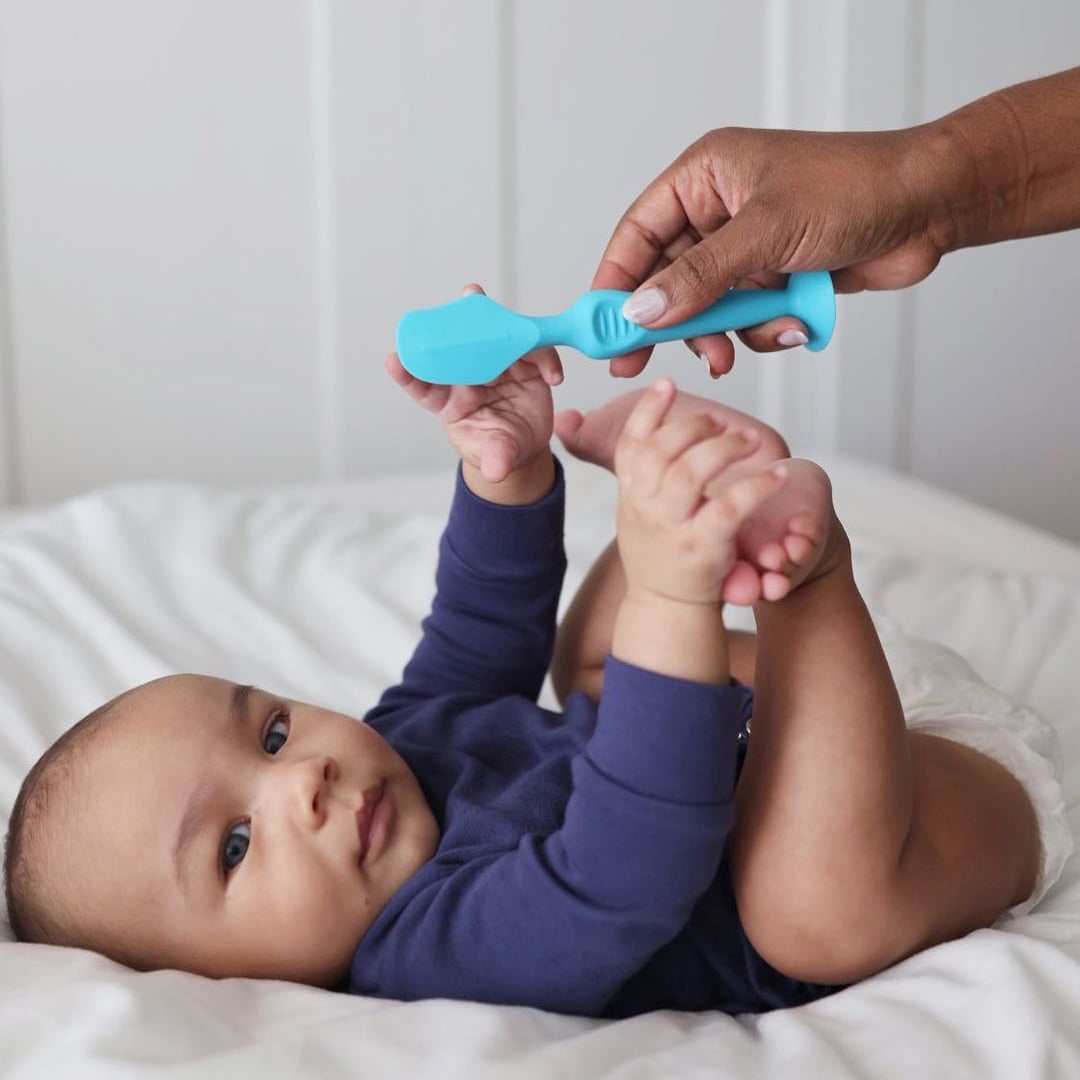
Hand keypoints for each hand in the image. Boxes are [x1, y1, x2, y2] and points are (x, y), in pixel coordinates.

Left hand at [387, 286, 562, 500]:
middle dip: (449, 323)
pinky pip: (535, 351)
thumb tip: (497, 470)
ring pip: (493, 336)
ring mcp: (497, 367)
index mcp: (449, 402)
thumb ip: (496, 460)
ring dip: (491, 318)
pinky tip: (553, 376)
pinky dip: (545, 356)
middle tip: (451, 302)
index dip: (408, 373)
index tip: (393, 362)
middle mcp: (470, 377)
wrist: (524, 450)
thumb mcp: (495, 459)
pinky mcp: (525, 366)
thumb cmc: (497, 450)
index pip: (423, 385)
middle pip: (456, 346)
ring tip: (477, 297)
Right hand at [593, 125, 947, 377]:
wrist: (929, 206)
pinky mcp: (773, 277)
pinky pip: (745, 318)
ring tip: (730, 353)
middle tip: (639, 363)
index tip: (600, 327)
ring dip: (719, 333)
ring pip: (705, 306)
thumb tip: (642, 311)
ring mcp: (747, 247)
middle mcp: (719, 210)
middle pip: (665, 278)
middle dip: (665, 322)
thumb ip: (700, 277)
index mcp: (705, 176)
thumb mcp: (766, 233)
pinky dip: (761, 331)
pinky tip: (789, 326)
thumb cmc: (855, 190)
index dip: (614, 282)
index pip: (637, 233)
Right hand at [613, 378, 787, 605]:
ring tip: (751, 440)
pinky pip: (731, 505)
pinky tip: (779, 475)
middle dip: (695, 427)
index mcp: (629, 494)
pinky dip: (759, 486)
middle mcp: (644, 508)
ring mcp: (671, 527)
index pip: (631, 443)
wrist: (665, 608)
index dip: (648, 410)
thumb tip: (646, 429)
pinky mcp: (702, 547)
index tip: (668, 382)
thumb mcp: (637, 511)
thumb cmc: (659, 555)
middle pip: (663, 451)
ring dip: (725, 448)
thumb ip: (641, 474)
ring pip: (692, 471)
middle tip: (724, 421)